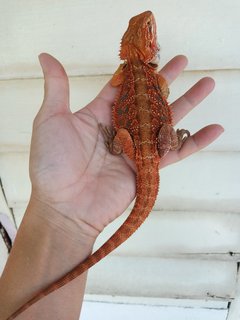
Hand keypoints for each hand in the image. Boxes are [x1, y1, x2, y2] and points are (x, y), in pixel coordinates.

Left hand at [29, 53, 222, 238]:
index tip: (151, 56)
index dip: (137, 72)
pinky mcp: (147, 168)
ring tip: (207, 84)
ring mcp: (135, 148)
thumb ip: (57, 88)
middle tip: (184, 61)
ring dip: (188, 103)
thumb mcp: (50, 120)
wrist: (64, 207)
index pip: (123, 87)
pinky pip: (175, 152)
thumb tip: (46, 56)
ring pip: (166, 121)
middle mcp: (120, 129)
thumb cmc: (52, 165)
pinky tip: (214, 129)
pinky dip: (195, 141)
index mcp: (99, 115)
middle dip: (167, 81)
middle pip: (149, 100)